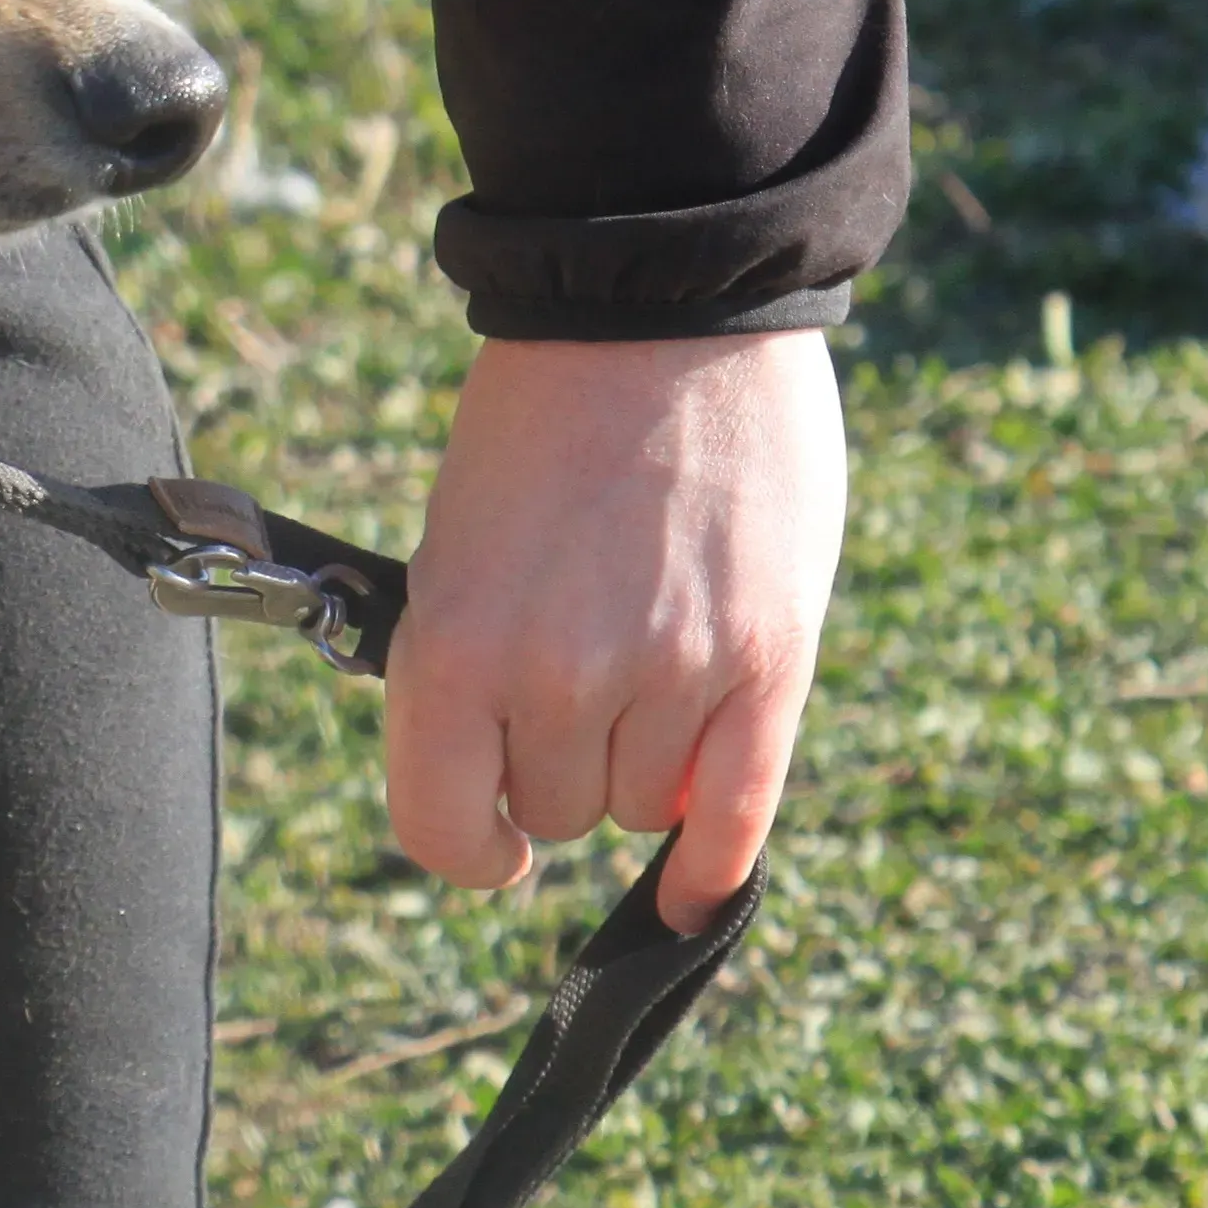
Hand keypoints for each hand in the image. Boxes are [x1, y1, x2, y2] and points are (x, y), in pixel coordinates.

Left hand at [381, 330, 845, 934]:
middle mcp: (559, 676)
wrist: (655, 316)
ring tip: (645, 665)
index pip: (440, 827)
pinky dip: (712, 865)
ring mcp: (671, 674)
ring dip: (640, 769)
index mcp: (453, 646)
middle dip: (559, 766)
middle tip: (577, 679)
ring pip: (643, 810)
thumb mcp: (457, 550)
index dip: (464, 843)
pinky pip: (738, 812)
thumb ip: (474, 667)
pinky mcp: (768, 659)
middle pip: (556, 812)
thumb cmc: (538, 428)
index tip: (486, 839)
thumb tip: (498, 784)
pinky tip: (692, 891)